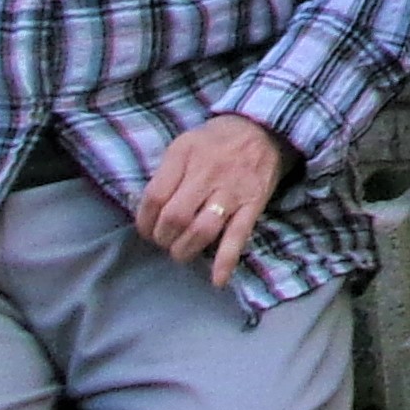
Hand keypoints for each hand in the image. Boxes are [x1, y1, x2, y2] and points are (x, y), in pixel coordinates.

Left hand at [132, 113, 292, 286]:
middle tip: (164, 240)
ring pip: (201, 230)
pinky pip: (238, 236)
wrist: (265, 129)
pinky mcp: (252, 205)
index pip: (154, 197)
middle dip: (163, 238)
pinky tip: (218, 279)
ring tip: (182, 251)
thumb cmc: (217, 141)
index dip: (144, 221)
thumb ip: (167, 173)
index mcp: (184, 154)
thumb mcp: (185, 143)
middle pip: (174, 217)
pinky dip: (226, 261)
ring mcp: (231, 191)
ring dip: (185, 249)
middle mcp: (207, 172)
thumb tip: (147, 211)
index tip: (147, 229)